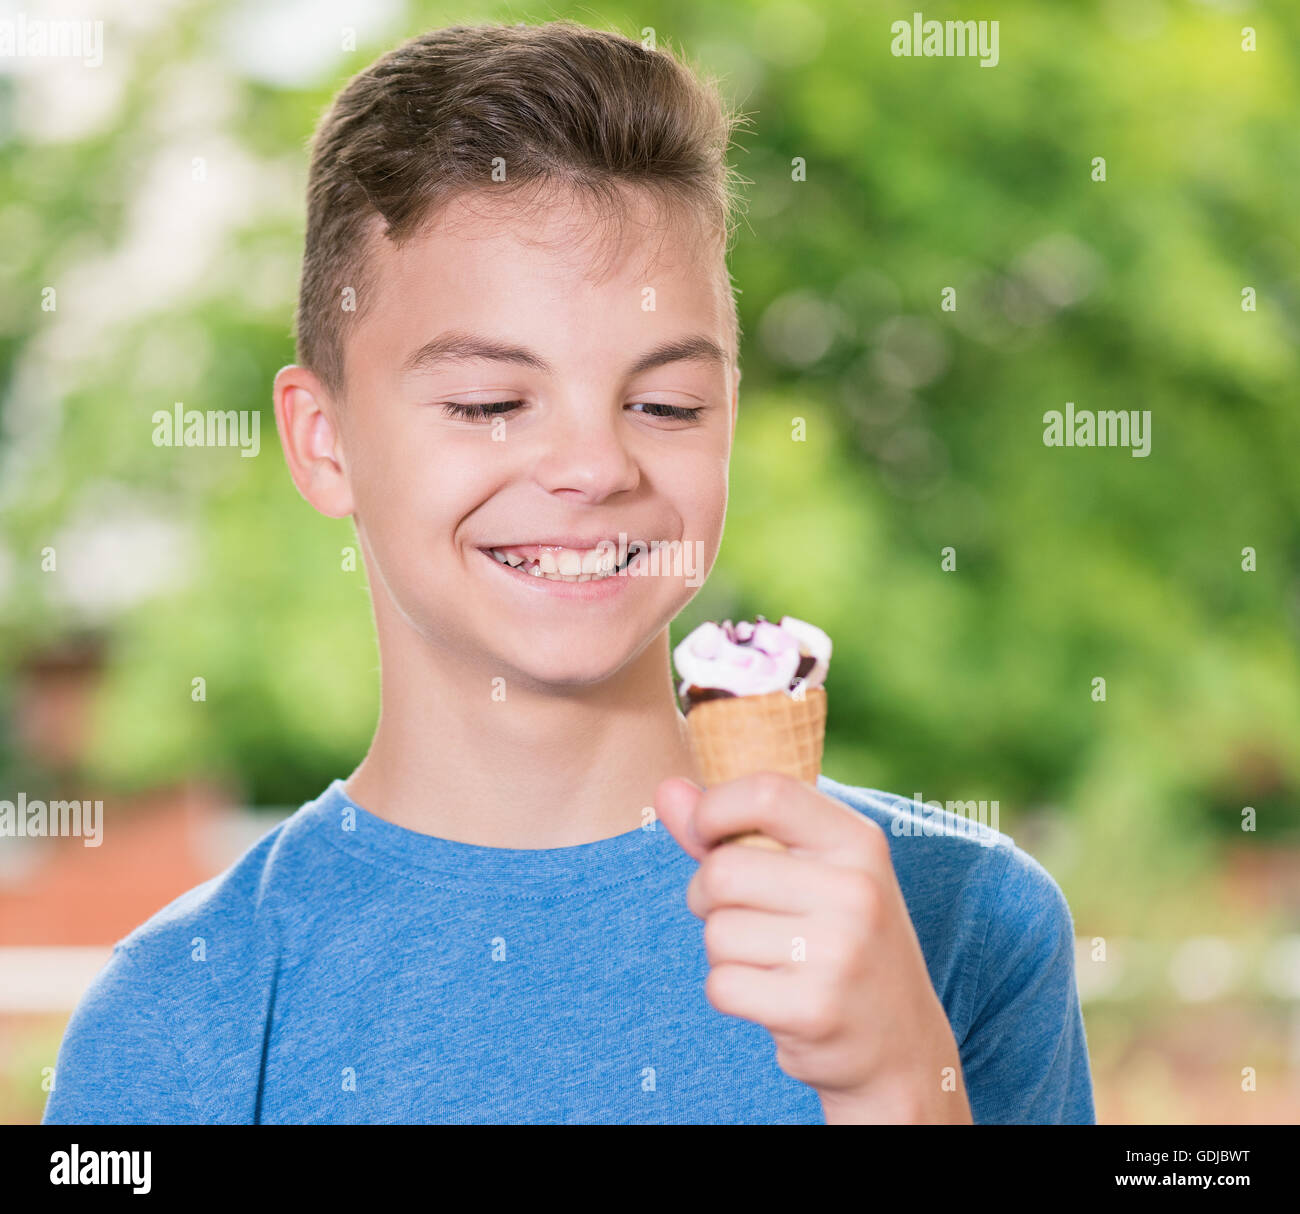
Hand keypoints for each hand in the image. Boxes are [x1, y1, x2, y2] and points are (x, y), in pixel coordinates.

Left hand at [654, 772, 972, 1123]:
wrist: (902, 1045)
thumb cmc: (840, 940)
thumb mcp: (811, 872)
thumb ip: (734, 829)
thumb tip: (666, 788)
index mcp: (859, 841)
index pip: (767, 792)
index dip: (713, 809)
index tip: (705, 834)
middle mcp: (856, 890)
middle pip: (722, 871)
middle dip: (706, 896)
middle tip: (737, 914)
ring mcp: (839, 952)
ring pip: (716, 933)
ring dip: (722, 951)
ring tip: (769, 960)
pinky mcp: (815, 1010)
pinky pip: (722, 985)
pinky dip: (730, 992)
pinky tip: (771, 996)